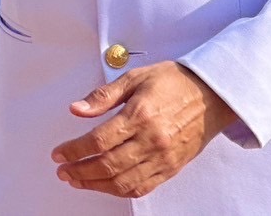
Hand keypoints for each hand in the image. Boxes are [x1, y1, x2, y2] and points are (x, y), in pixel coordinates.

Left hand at [51, 61, 237, 197]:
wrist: (212, 94)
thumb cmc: (173, 82)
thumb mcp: (134, 78)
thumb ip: (103, 96)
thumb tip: (76, 109)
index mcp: (140, 115)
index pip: (99, 140)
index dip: (74, 150)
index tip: (58, 153)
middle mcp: (152, 140)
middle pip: (108, 165)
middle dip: (80, 171)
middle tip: (62, 170)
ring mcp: (163, 158)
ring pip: (124, 182)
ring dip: (96, 184)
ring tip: (77, 180)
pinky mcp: (171, 168)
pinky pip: (143, 187)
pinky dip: (120, 191)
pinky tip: (105, 185)